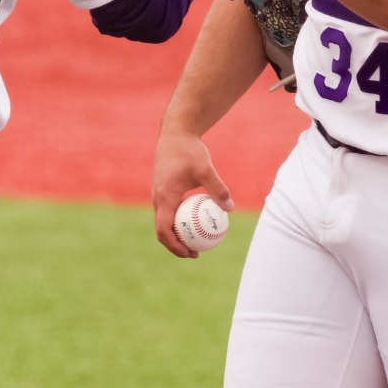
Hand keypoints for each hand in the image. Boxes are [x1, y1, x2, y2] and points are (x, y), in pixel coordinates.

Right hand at [151, 130, 233, 258]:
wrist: (175, 134)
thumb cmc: (189, 151)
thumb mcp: (205, 169)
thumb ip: (217, 188)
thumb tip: (230, 207)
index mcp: (164, 196)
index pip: (163, 229)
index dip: (174, 245)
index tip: (190, 253)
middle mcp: (157, 198)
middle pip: (161, 230)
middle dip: (176, 245)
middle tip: (195, 253)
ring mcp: (158, 195)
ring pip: (164, 222)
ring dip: (177, 235)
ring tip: (196, 242)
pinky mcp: (163, 191)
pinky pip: (168, 212)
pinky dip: (178, 222)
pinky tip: (196, 223)